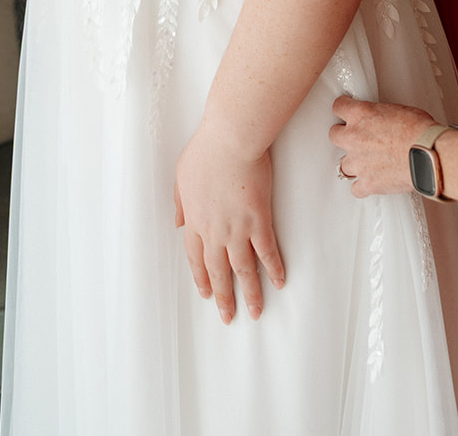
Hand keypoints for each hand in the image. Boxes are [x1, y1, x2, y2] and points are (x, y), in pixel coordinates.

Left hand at [174, 119, 284, 323]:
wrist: (230, 140)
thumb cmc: (205, 151)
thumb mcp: (181, 176)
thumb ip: (179, 202)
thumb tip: (177, 223)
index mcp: (194, 220)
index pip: (196, 258)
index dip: (201, 278)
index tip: (206, 294)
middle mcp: (214, 232)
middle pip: (218, 271)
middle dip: (223, 297)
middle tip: (227, 316)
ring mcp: (237, 229)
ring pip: (243, 269)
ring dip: (249, 293)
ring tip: (254, 312)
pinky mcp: (259, 220)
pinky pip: (267, 251)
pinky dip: (273, 268)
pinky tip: (279, 281)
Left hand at [329, 96, 433, 195]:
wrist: (427, 154)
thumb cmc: (419, 130)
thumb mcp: (398, 110)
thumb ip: (381, 116)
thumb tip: (382, 121)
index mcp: (362, 114)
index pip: (339, 107)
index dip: (343, 108)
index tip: (345, 110)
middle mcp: (354, 137)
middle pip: (334, 135)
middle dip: (343, 136)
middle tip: (355, 138)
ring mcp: (358, 163)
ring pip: (343, 165)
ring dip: (353, 163)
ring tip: (366, 163)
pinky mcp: (367, 183)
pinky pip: (356, 189)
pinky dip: (362, 186)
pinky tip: (370, 182)